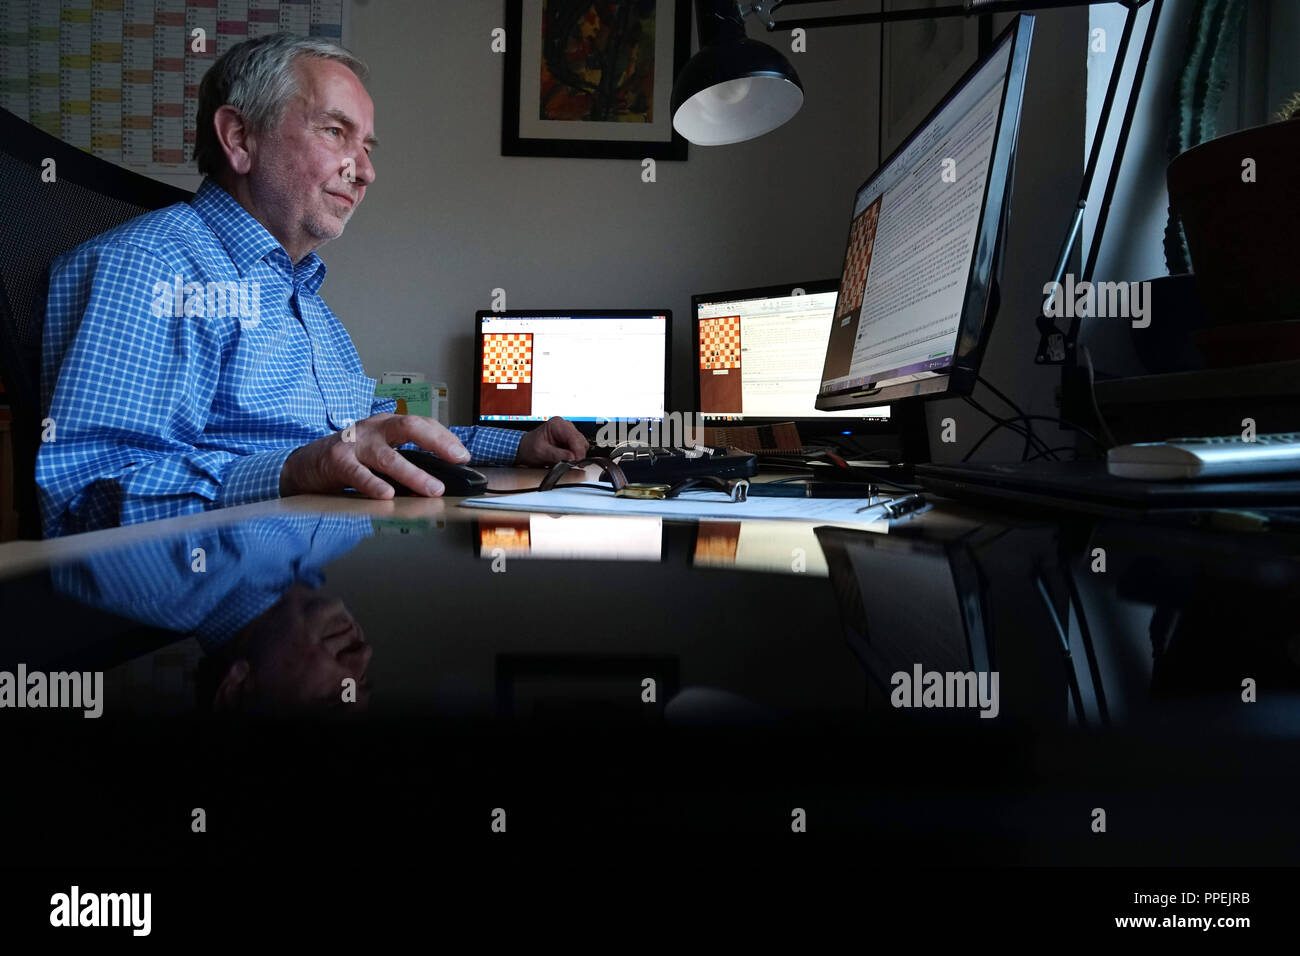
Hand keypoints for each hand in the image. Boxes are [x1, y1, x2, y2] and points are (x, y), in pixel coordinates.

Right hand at [279, 414, 468, 497]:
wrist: (305, 463)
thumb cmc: (349, 458)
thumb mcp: (379, 451)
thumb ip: (404, 459)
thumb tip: (440, 478)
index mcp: (387, 425)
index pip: (422, 424)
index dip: (445, 437)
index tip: (463, 454)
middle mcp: (373, 429)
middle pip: (409, 427)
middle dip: (437, 442)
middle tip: (456, 459)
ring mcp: (355, 444)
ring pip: (388, 456)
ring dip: (414, 474)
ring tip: (432, 489)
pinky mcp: (337, 461)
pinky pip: (358, 473)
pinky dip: (374, 485)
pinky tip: (387, 495)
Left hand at [515, 416, 588, 465]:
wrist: (524, 448)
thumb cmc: (529, 447)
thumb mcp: (541, 452)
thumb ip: (557, 455)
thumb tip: (571, 458)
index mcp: (557, 424)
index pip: (575, 438)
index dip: (577, 451)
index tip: (576, 462)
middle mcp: (565, 426)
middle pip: (580, 441)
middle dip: (577, 454)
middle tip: (570, 464)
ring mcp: (568, 432)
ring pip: (582, 445)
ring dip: (576, 455)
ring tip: (565, 461)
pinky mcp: (569, 440)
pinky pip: (578, 448)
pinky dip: (574, 455)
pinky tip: (565, 458)